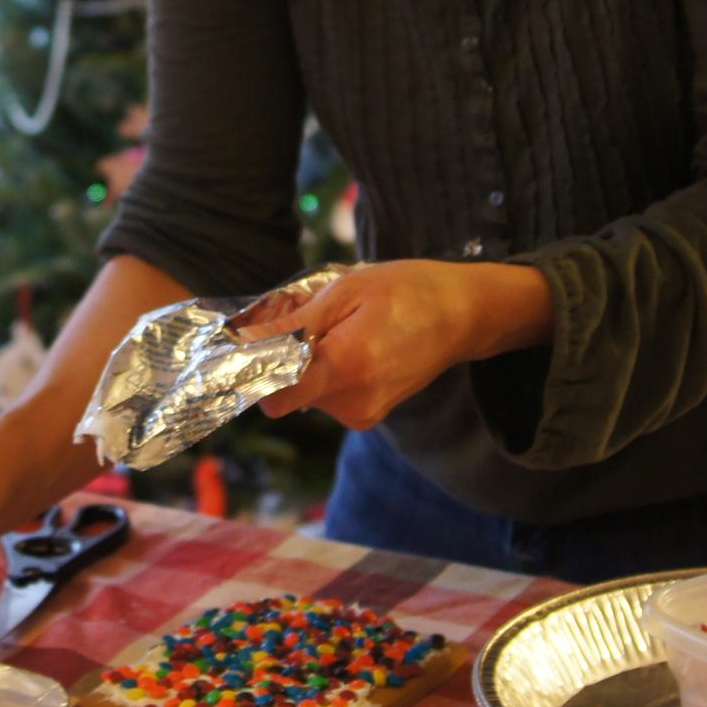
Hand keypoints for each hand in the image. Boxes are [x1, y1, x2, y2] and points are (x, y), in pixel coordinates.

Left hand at [231, 260, 551, 429]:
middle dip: (282, 354)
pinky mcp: (368, 415)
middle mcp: (353, 403)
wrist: (464, 314)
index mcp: (347, 368)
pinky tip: (349, 341)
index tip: (252, 339)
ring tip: (336, 324)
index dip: (254, 368)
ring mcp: (363, 414)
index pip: (274, 393)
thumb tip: (242, 340)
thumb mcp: (346, 292)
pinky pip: (326, 394)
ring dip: (305, 360)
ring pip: (304, 391)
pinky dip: (324, 369)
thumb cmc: (407, 291)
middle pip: (286, 390)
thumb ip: (294, 325)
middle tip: (303, 314)